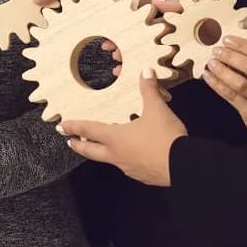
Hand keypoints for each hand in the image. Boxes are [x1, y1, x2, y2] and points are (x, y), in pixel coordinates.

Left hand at [60, 69, 185, 186]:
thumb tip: (145, 70)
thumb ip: (149, 90)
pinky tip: (131, 156)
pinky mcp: (141, 176)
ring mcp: (128, 168)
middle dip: (78, 146)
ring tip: (100, 147)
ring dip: (101, 153)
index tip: (61, 126)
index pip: (88, 130)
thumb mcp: (157, 110)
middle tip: (69, 142)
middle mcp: (117, 154)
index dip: (74, 127)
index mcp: (115, 137)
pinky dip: (124, 159)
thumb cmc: (165, 137)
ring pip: (109, 160)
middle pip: (91, 151)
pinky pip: (127, 166)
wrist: (184, 167)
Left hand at [203, 37, 246, 146]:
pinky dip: (217, 84)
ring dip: (222, 70)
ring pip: (240, 82)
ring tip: (210, 62)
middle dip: (230, 56)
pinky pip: (231, 96)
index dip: (241, 45)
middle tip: (216, 50)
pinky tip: (208, 76)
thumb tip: (235, 46)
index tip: (226, 39)